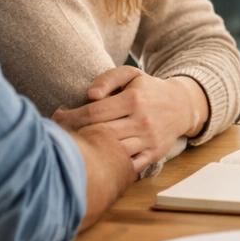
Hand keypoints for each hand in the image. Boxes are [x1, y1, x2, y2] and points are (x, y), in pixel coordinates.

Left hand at [52, 65, 207, 172]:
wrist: (182, 105)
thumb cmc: (149, 89)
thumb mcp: (132, 74)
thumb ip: (108, 79)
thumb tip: (89, 95)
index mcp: (133, 99)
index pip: (93, 112)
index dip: (70, 116)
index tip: (57, 117)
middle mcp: (141, 121)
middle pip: (99, 132)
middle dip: (75, 134)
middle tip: (58, 134)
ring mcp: (148, 140)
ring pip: (112, 151)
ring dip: (90, 150)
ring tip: (74, 146)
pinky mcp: (153, 155)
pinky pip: (128, 166)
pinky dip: (112, 165)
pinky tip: (98, 160)